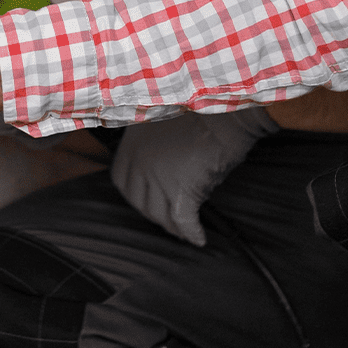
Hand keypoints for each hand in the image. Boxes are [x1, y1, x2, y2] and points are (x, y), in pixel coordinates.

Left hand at [111, 108, 277, 245]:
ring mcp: (158, 177)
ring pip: (159, 214)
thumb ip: (154, 139)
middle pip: (138, 200)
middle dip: (151, 211)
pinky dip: (191, 232)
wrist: (225, 109)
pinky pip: (183, 221)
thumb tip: (162, 160)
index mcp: (133, 141)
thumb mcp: (166, 116)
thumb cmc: (202, 107)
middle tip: (166, 217)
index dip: (134, 192)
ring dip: (170, 225)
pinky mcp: (181, 191)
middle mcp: (140, 161)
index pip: (121, 179)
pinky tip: (199, 239)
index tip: (146, 197)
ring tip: (183, 229)